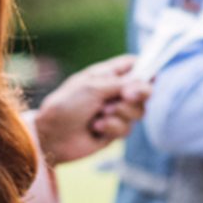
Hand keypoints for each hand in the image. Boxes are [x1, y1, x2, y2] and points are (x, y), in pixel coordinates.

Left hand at [33, 54, 151, 165]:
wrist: (51, 136)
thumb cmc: (66, 105)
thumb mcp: (93, 87)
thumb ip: (122, 83)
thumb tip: (148, 82)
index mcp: (106, 75)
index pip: (133, 66)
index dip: (146, 68)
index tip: (151, 75)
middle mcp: (113, 92)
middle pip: (143, 90)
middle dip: (137, 94)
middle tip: (125, 96)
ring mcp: (114, 112)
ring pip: (138, 112)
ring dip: (120, 113)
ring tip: (99, 115)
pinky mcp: (113, 131)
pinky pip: (126, 128)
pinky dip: (112, 127)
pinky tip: (95, 128)